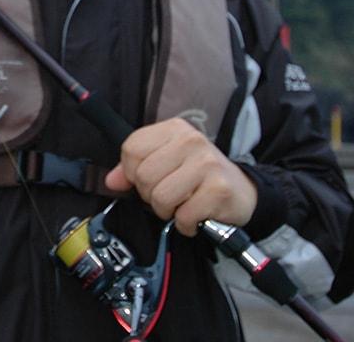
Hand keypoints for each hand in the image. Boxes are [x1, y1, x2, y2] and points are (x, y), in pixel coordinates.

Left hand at [104, 117, 257, 235]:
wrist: (242, 190)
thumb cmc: (198, 175)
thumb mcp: (167, 160)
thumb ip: (135, 167)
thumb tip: (111, 180)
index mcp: (173, 129)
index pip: (132, 148)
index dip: (131, 172)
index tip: (145, 179)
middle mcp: (191, 141)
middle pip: (144, 175)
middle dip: (150, 195)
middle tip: (168, 196)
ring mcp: (207, 164)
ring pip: (160, 197)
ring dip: (167, 211)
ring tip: (181, 205)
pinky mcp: (218, 190)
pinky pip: (183, 216)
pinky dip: (185, 224)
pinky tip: (195, 216)